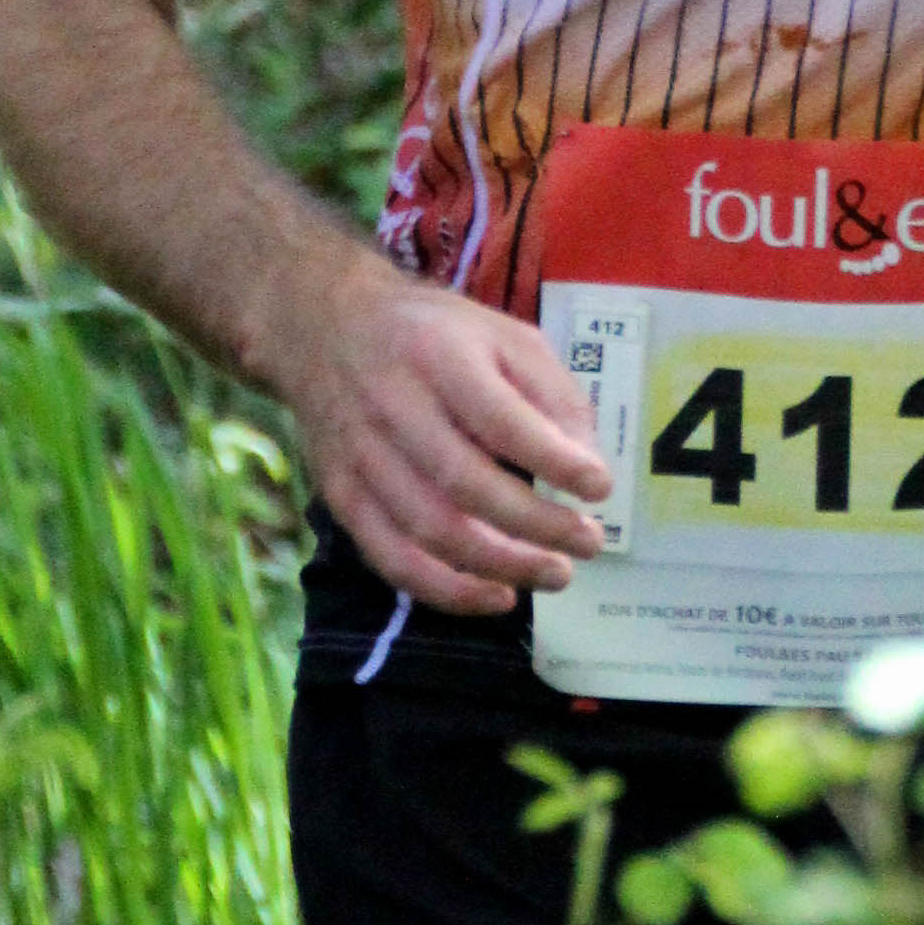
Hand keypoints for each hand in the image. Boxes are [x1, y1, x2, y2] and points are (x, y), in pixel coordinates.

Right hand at [259, 251, 611, 614]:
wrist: (323, 329)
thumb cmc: (433, 336)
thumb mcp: (502, 337)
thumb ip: (552, 394)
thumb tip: (589, 468)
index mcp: (438, 356)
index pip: (500, 419)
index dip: (553, 460)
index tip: (600, 488)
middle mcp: (392, 406)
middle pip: (465, 484)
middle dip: (536, 524)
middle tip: (588, 542)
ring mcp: (360, 457)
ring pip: (430, 531)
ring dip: (501, 564)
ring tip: (556, 573)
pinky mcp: (341, 496)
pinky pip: (392, 559)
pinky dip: (448, 590)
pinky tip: (497, 595)